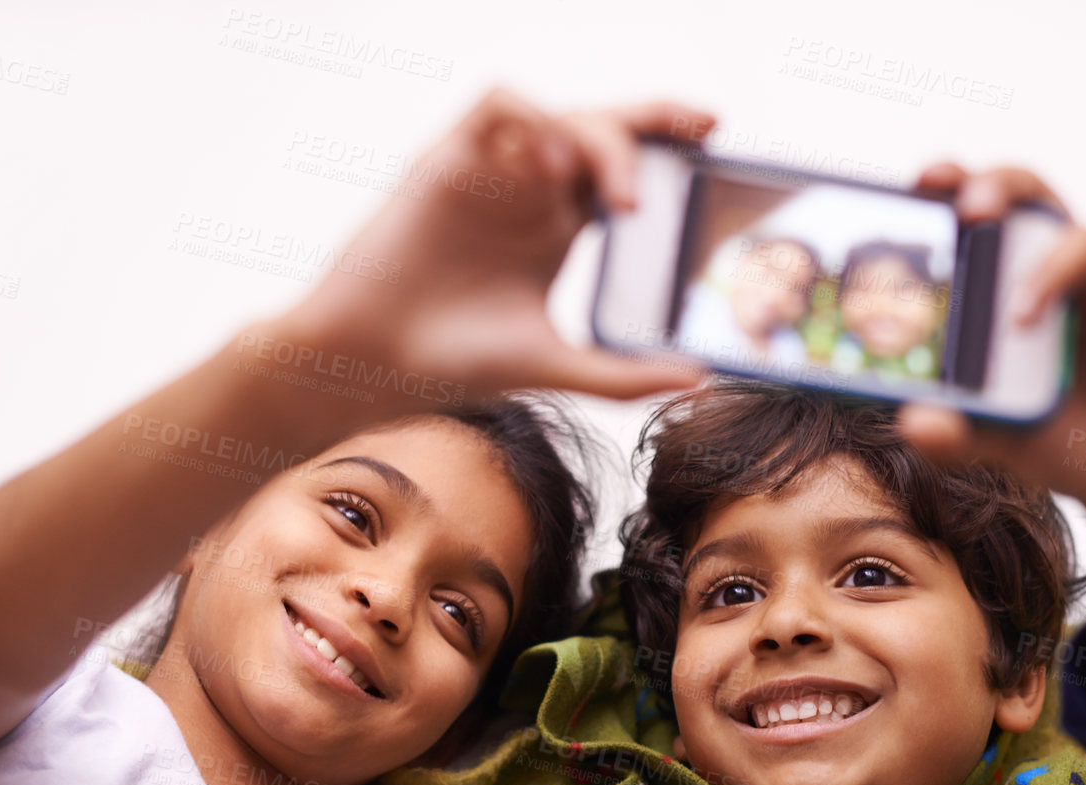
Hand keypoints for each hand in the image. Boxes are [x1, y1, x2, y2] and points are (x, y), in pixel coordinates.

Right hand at [280, 88, 712, 406]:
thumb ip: (622, 374)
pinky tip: (557, 170)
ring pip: (560, 115)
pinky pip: (500, 105)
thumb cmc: (451, 360)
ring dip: (601, 140)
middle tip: (704, 129)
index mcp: (556, 227)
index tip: (714, 146)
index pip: (623, 168)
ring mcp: (491, 172)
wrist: (370, 360)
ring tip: (623, 200)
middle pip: (602, 127)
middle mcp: (529, 190)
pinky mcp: (449, 160)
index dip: (667, 146)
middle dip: (656, 117)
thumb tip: (699, 377)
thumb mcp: (554, 367)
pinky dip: (537, 122)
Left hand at [897, 161, 1085, 519]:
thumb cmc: (1065, 444)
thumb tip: (912, 424)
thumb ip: (957, 435)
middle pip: (1028, 200)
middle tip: (969, 208)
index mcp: (1011, 286)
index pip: (976, 221)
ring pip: (1084, 237)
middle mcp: (1061, 269)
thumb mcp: (1004, 441)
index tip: (920, 181)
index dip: (951, 190)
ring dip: (1051, 267)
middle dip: (996, 189)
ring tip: (1020, 317)